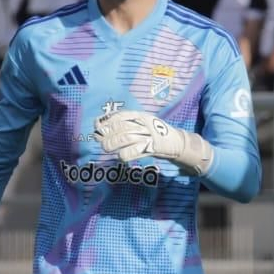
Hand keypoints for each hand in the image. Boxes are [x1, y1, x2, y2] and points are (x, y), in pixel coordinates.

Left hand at [94, 110, 213, 175]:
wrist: (177, 142)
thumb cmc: (156, 134)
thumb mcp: (142, 124)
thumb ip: (126, 124)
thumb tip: (103, 127)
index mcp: (141, 116)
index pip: (121, 115)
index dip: (107, 121)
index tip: (96, 126)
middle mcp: (144, 123)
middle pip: (121, 127)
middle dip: (107, 134)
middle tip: (100, 141)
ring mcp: (149, 135)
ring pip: (126, 138)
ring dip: (113, 144)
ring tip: (106, 148)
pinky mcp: (153, 147)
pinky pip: (135, 151)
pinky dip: (125, 155)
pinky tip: (120, 157)